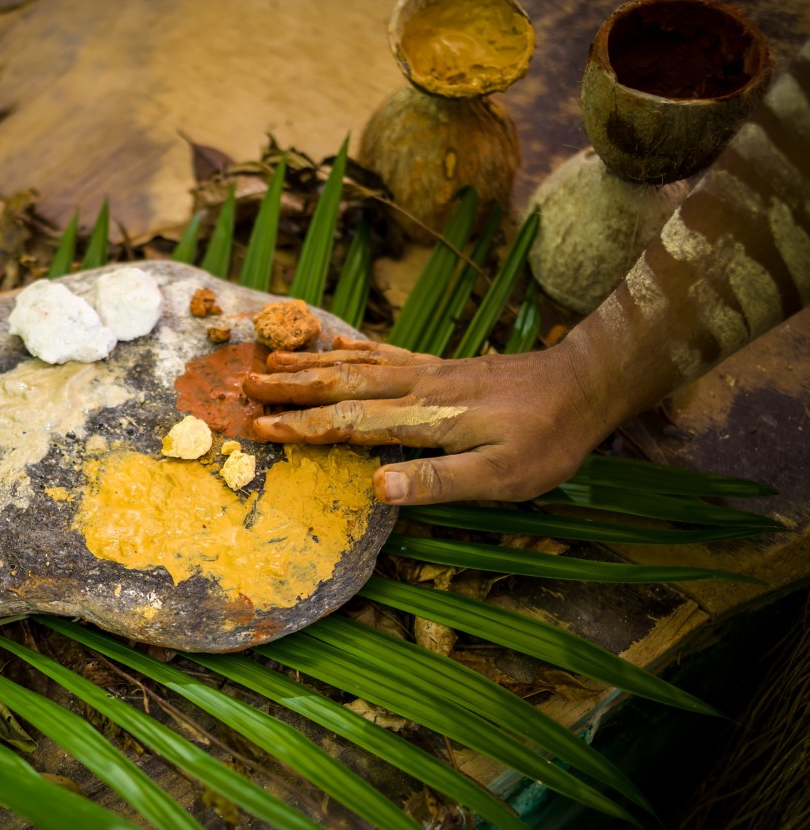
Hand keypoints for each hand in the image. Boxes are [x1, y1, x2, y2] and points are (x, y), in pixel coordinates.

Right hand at [242, 336, 617, 505]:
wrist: (587, 382)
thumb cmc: (547, 438)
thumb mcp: (501, 475)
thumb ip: (438, 481)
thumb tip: (375, 488)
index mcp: (422, 417)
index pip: (347, 422)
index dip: (300, 427)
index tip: (255, 427)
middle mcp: (415, 387)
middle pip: (339, 383)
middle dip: (289, 387)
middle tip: (242, 384)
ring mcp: (428, 371)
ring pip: (356, 362)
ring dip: (310, 362)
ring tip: (269, 357)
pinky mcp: (442, 366)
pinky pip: (385, 351)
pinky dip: (353, 346)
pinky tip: (338, 341)